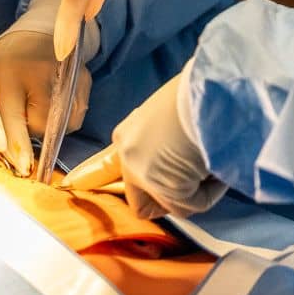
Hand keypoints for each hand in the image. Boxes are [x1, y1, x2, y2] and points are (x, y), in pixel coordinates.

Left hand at [0, 0, 95, 176]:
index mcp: (9, 72)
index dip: (17, 145)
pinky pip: (74, 118)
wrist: (43, 28)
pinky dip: (63, 120)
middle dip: (28, 130)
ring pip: (59, 126)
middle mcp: (41, 74)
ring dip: (47, 126)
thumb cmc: (9, 58)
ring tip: (36, 105)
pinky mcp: (83, 81)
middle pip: (39, 127)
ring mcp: (67, 77)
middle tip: (21, 112)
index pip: (12, 117)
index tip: (22, 166)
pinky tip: (53, 102)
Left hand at [62, 71, 225, 218]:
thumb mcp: (172, 110)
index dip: (95, 179)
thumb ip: (163, 138)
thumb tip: (179, 155)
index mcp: (128, 133)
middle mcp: (129, 156)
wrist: (213, 90)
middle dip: (165, 199)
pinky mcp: (166, 190)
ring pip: (173, 204)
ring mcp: (144, 175)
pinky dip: (211, 190)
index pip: (105, 166)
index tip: (74, 185)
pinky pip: (193, 204)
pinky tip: (218, 165)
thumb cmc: (202, 92)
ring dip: (195, 191)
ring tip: (212, 159)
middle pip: (138, 202)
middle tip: (192, 181)